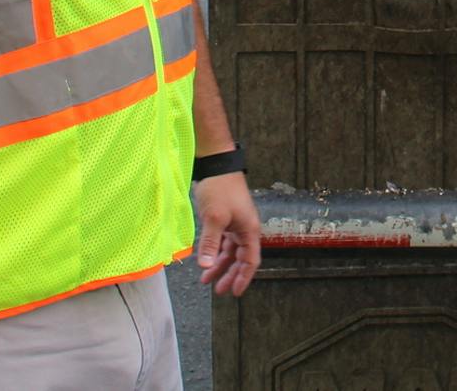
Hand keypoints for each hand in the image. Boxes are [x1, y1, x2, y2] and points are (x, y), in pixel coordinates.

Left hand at [193, 171, 261, 295]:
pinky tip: (205, 259)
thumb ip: (210, 243)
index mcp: (249, 230)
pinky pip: (222, 241)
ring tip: (207, 279)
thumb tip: (206, 266)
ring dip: (220, 265)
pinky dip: (215, 252)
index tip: (235, 292)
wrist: (217, 164)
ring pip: (229, 251)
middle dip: (230, 275)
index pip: (250, 261)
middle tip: (219, 290)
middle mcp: (245, 228)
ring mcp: (235, 223)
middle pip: (240, 259)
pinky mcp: (225, 218)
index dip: (244, 277)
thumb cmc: (220, 188)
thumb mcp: (214, 218)